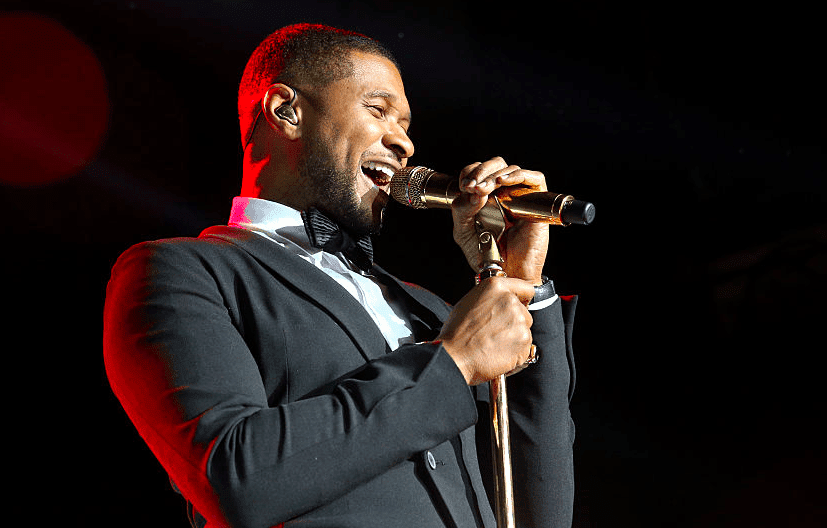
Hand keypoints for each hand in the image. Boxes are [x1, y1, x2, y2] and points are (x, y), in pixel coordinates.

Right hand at [437, 276, 535, 384]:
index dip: (522, 299)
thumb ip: (491, 298)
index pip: (525, 288)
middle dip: (514, 322)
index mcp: (496, 286)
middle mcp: (510, 300)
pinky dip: (515, 352)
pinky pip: (525, 347)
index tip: (520, 305)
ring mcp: (519, 320)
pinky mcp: (524, 339)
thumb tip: (500, 301)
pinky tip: (498, 352)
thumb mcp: (469, 302)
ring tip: (494, 343)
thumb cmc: (457, 332)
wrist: (455, 356)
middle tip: (495, 332)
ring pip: (524, 330)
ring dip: (515, 337)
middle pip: (524, 312)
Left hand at [451, 157, 549, 283]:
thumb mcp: (463, 232)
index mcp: (484, 197)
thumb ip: (462, 210)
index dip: (470, 173)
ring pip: (511, 169)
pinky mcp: (536, 202)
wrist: (506, 273)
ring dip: (494, 174)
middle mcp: (502, 194)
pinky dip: (519, 174)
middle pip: (495, 165)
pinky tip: (503, 181)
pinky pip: (534, 178)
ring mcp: (519, 197)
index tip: (464, 187)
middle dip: (481, 171)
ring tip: (484, 189)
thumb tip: (475, 191)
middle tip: (473, 186)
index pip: (477, 171)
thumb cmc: (487, 255)